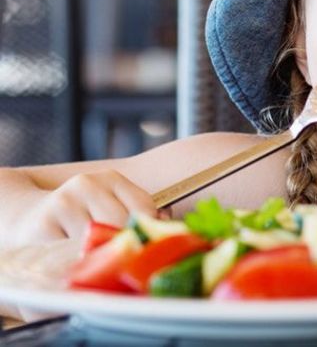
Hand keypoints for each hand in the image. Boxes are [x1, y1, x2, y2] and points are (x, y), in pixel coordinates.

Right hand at [12, 170, 158, 245]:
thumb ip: (136, 214)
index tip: (144, 245)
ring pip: (98, 239)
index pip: (143, 206)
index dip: (147, 230)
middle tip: (121, 258)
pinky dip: (79, 260)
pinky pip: (73, 251)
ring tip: (95, 256)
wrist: (28, 216)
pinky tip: (76, 258)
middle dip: (124, 244)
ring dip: (100, 254)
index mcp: (110, 178)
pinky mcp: (44, 224)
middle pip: (122, 223)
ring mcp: (64, 202)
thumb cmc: (80, 216)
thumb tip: (165, 226)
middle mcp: (87, 184)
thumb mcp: (109, 205)